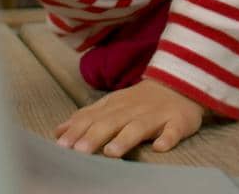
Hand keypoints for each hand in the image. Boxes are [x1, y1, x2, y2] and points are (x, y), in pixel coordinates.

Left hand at [53, 78, 207, 157]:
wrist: (180, 85)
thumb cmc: (140, 101)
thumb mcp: (112, 105)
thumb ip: (86, 117)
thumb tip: (58, 132)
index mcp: (116, 106)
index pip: (93, 117)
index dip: (77, 130)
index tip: (62, 145)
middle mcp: (134, 110)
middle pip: (112, 122)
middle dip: (95, 136)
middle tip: (79, 151)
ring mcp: (157, 115)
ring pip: (140, 126)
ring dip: (125, 138)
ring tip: (111, 152)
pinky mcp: (178, 121)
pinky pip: (173, 130)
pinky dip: (167, 138)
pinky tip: (160, 147)